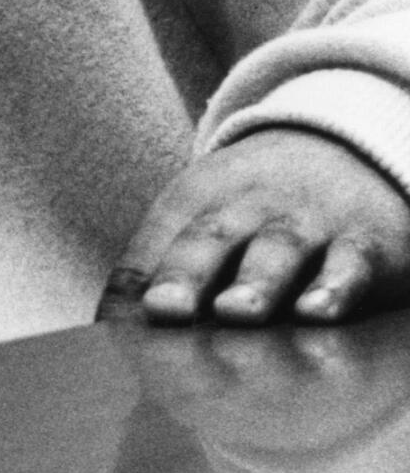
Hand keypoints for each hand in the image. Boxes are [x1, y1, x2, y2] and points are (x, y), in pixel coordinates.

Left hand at [104, 129, 409, 327]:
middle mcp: (249, 206)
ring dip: (255, 283)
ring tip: (234, 313)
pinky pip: (348, 267)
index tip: (111, 320)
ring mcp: (305, 223)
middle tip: (163, 308)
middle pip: (212, 237)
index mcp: (199, 195)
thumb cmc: (255, 205)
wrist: (344, 149)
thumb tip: (114, 324)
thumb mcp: (206, 210)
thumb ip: (164, 262)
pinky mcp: (360, 246)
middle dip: (186, 273)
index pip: (160, 235)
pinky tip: (316, 312)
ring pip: (277, 250)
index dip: (135, 275)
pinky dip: (334, 289)